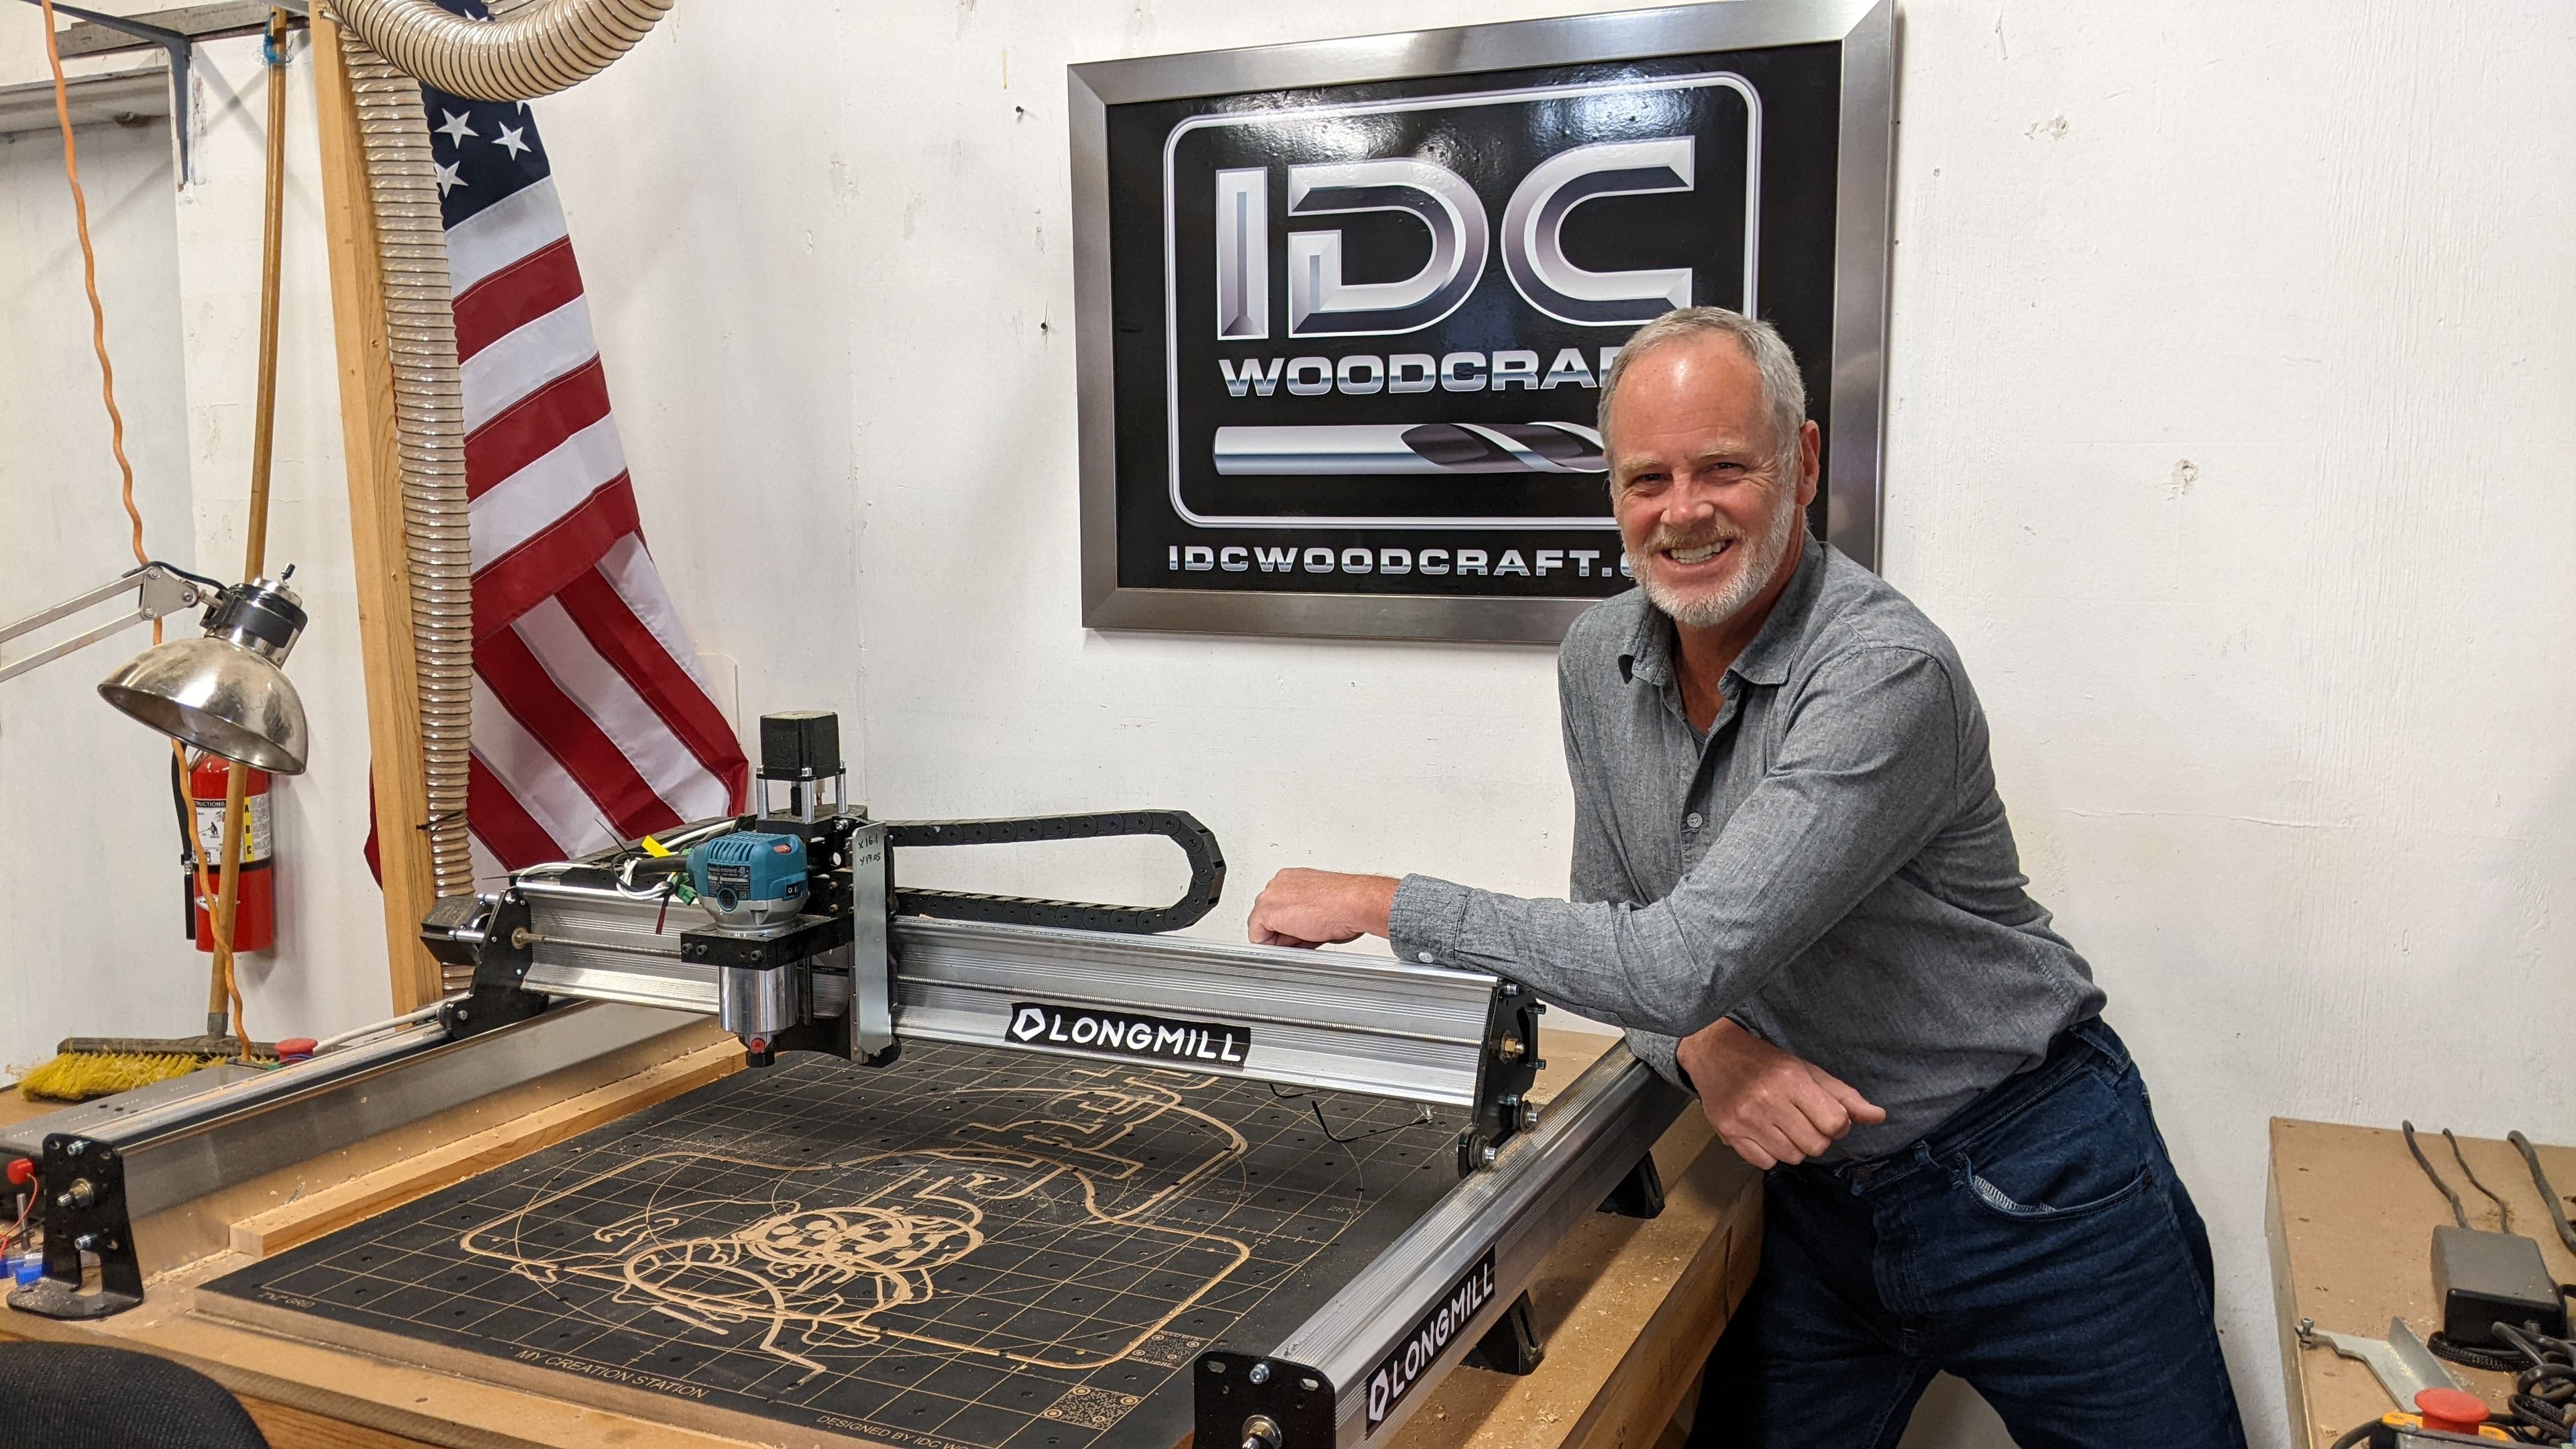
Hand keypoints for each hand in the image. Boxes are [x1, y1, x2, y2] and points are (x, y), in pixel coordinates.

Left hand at [1247, 869, 1399, 947]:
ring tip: (1303, 939)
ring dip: (1277, 939)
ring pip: (1261, 926)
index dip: (1289, 926)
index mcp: (1292, 879)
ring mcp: (1271, 896)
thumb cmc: (1347, 904)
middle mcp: (1279, 884)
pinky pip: (1257, 937)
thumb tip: (1298, 933)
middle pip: (1268, 916)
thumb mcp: (1321, 909)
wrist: (1353, 902)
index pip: (1278, 907)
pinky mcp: (1267, 912)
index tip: (1301, 934)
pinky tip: (1292, 945)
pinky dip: (1270, 947)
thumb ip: (1303, 917)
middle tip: (1303, 939)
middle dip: (1281, 932)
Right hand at [1676, 1018, 1885, 1169]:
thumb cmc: (1765, 1061)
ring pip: (1791, 1157)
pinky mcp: (1729, 1133)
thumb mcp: (1807, 1070)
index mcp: (1792, 1080)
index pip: (1834, 1123)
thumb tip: (1879, 1117)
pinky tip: (1764, 1132)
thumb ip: (1844, 1096)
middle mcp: (1768, 1100)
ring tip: (1783, 1125)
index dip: (1837, 1124)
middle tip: (1803, 1120)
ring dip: (1794, 1146)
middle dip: (1816, 1137)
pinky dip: (1770, 1152)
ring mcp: (1746, 1119)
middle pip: (1815, 1145)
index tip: (1827, 1115)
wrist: (1713, 1052)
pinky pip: (1765, 1162)